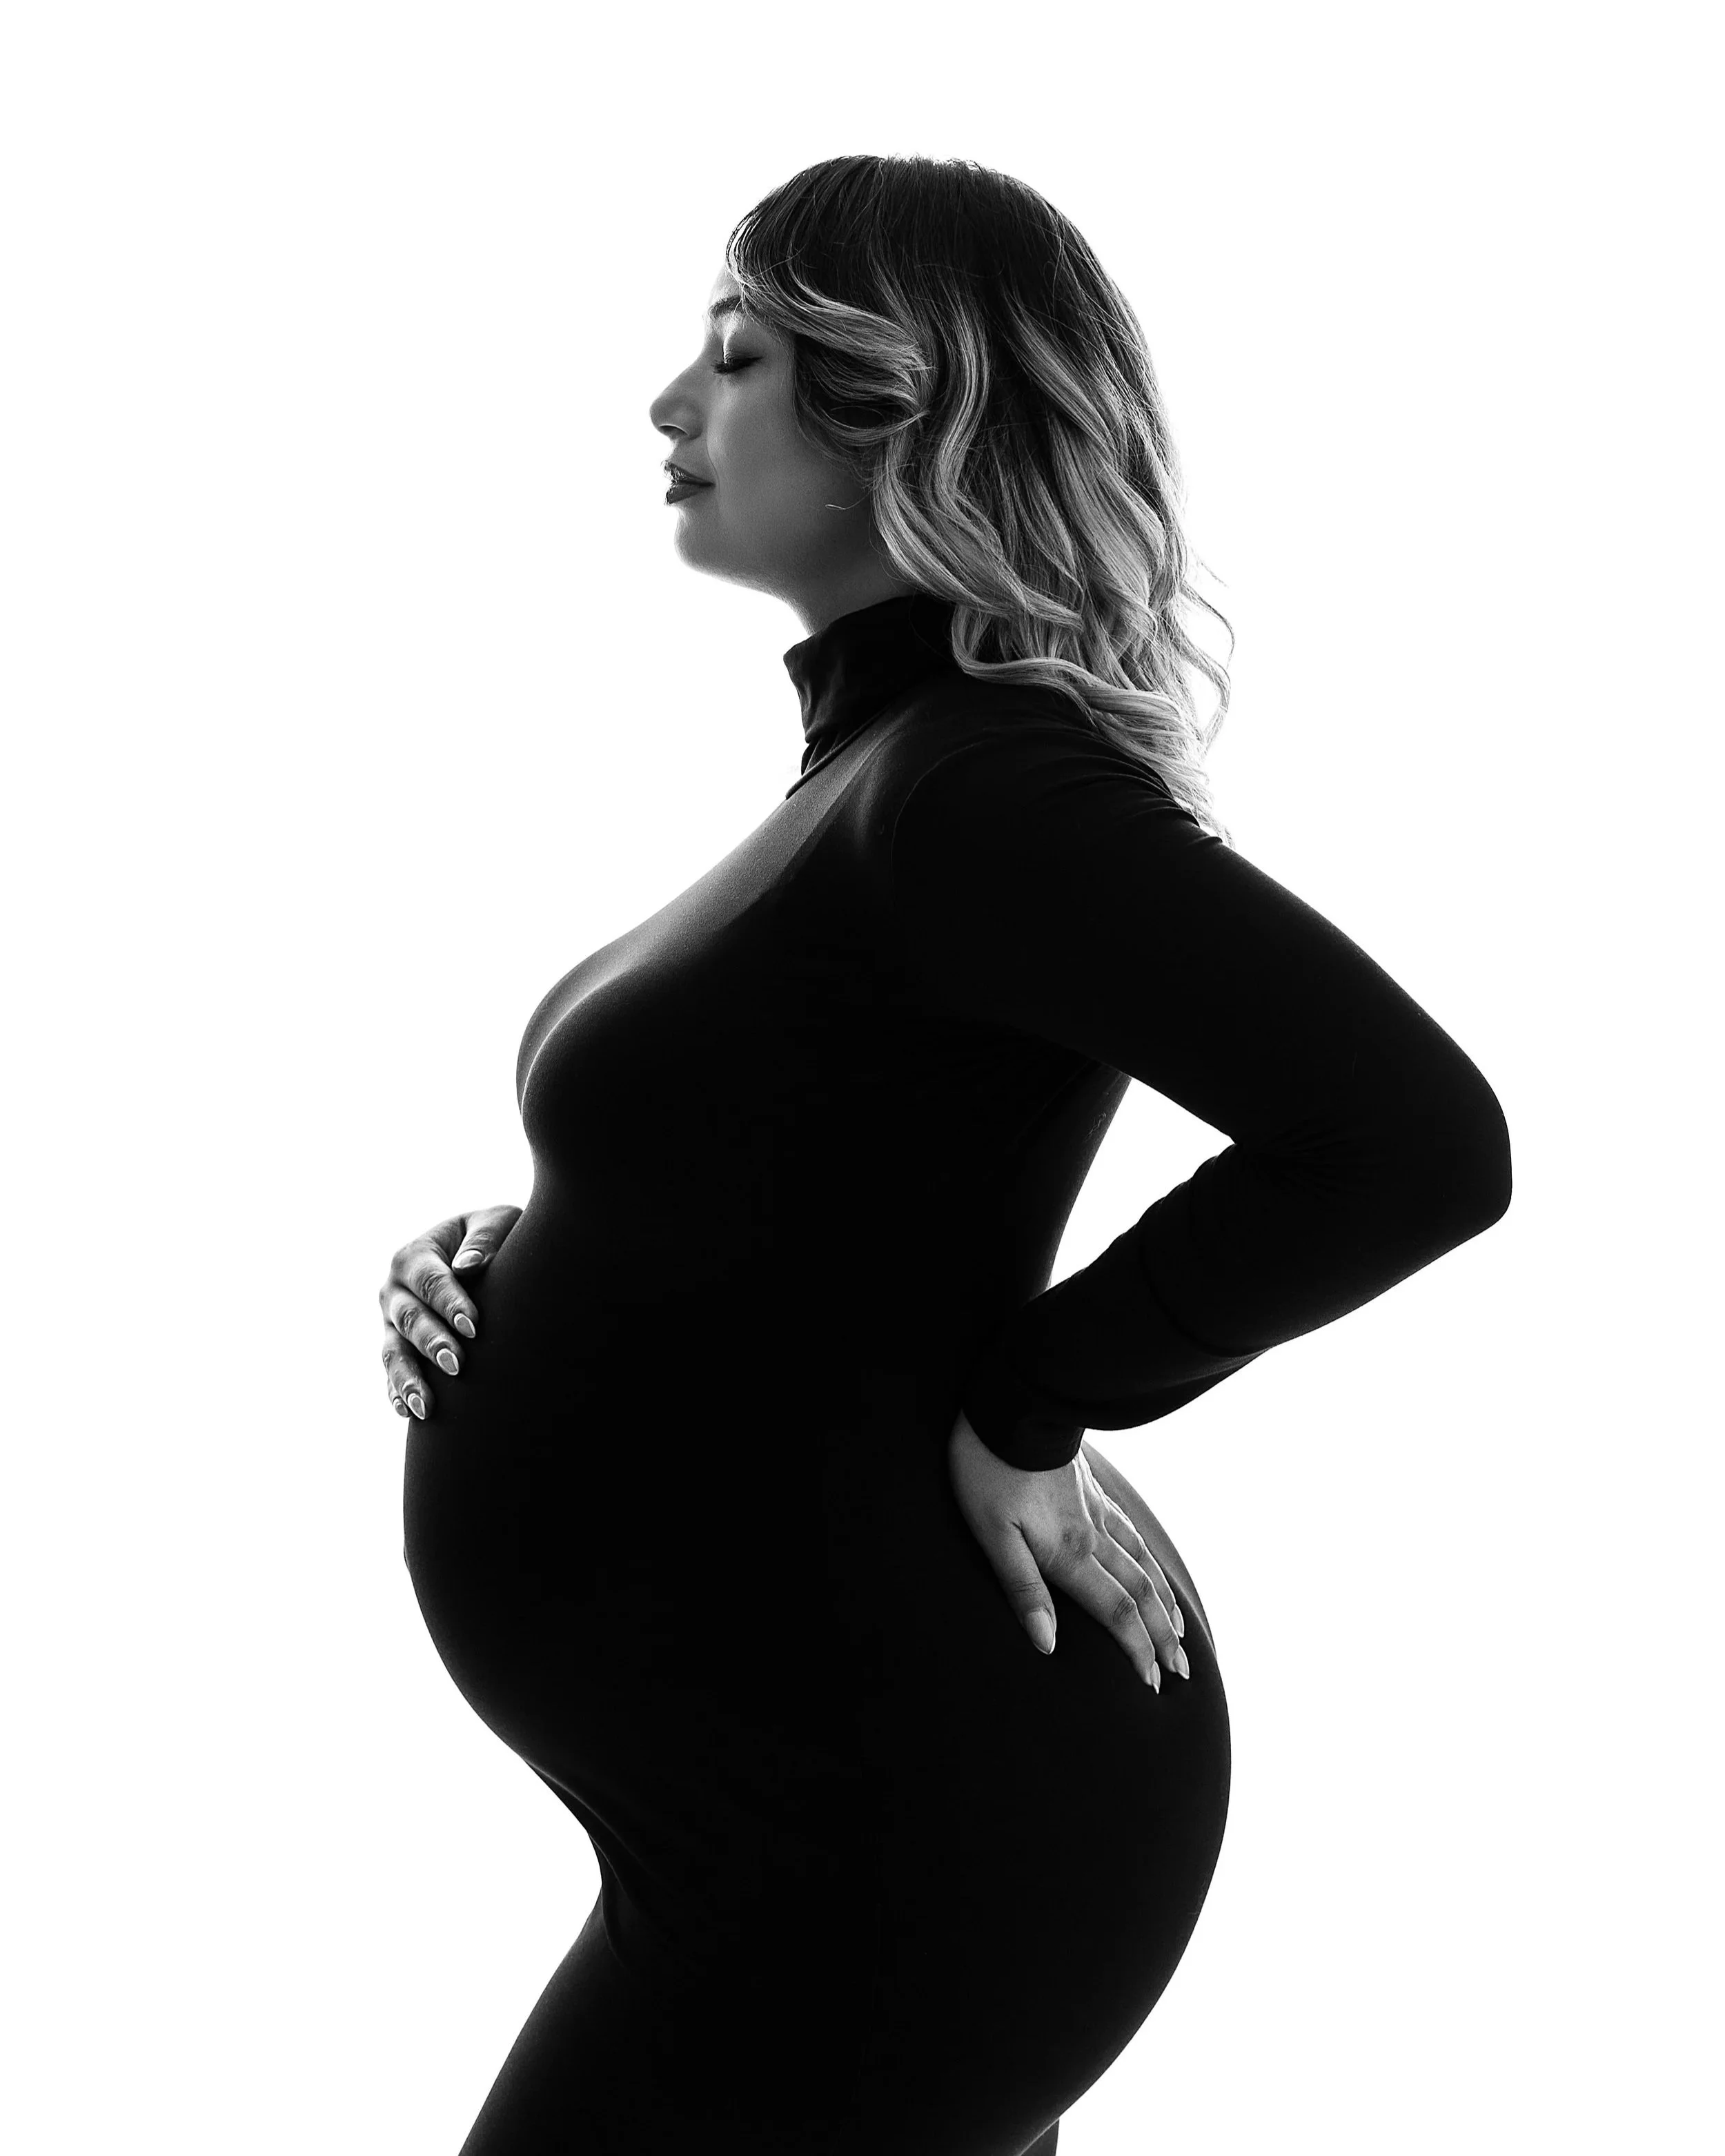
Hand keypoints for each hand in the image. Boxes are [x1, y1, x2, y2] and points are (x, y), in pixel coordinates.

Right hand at [379, 1204, 521, 1420]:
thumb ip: (484, 1239)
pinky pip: (391, 1374)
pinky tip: (409, 1413)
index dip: (450, 1303)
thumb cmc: (496, 1235)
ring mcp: (391, 1322)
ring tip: (426, 1406)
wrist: (487, 1255)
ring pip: (394, 1352)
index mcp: (416, 1254)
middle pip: (409, 1318)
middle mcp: (396, 1289)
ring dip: (408, 1378)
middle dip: (432, 1343)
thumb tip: (467, 1267)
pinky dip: (397, 1393)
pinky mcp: (397, 1348)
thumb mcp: (496, 1222)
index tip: (473, 1326)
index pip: (430, 1280)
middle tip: (457, 1365)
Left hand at [947, 1408, 1190, 1687]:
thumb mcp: (992, 1535)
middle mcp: (1093, 1535)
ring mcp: (1096, 1510)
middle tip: (1181, 1673)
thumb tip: (1047, 1645)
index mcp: (1069, 1553)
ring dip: (1164, 1602)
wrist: (1010, 1408)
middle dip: (1161, 1637)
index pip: (1116, 1613)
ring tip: (1179, 1632)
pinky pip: (1133, 1533)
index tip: (1153, 1684)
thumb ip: (1022, 1589)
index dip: (1136, 1650)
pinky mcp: (1090, 1489)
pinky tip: (1153, 1565)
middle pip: (1140, 1593)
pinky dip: (1151, 1559)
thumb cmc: (989, 1472)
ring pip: (1143, 1563)